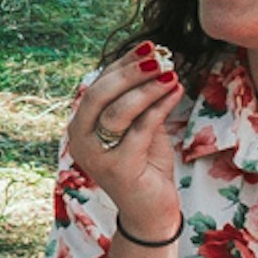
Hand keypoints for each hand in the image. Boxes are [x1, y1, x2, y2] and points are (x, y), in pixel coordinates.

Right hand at [67, 44, 183, 237]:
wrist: (151, 211)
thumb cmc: (145, 166)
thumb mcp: (139, 127)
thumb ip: (138, 101)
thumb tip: (152, 58)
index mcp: (81, 126)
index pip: (98, 85)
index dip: (122, 64)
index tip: (149, 47)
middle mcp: (80, 139)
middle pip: (100, 94)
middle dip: (130, 72)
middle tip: (160, 57)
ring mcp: (96, 155)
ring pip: (118, 111)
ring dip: (147, 88)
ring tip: (172, 74)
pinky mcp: (117, 168)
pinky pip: (140, 129)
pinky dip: (160, 107)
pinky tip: (176, 92)